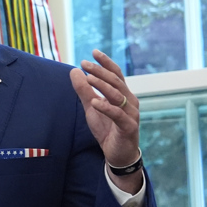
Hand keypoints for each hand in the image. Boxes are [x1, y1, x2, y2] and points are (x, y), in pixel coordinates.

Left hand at [70, 50, 142, 190]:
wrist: (118, 154)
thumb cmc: (107, 129)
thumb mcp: (91, 108)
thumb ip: (84, 91)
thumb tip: (75, 71)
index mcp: (123, 95)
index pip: (116, 74)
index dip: (106, 63)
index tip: (93, 52)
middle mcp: (130, 101)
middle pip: (116, 82)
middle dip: (100, 72)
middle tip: (85, 64)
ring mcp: (131, 114)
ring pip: (119, 96)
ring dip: (103, 86)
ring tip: (88, 79)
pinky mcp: (129, 127)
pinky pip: (118, 115)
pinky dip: (106, 107)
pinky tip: (95, 102)